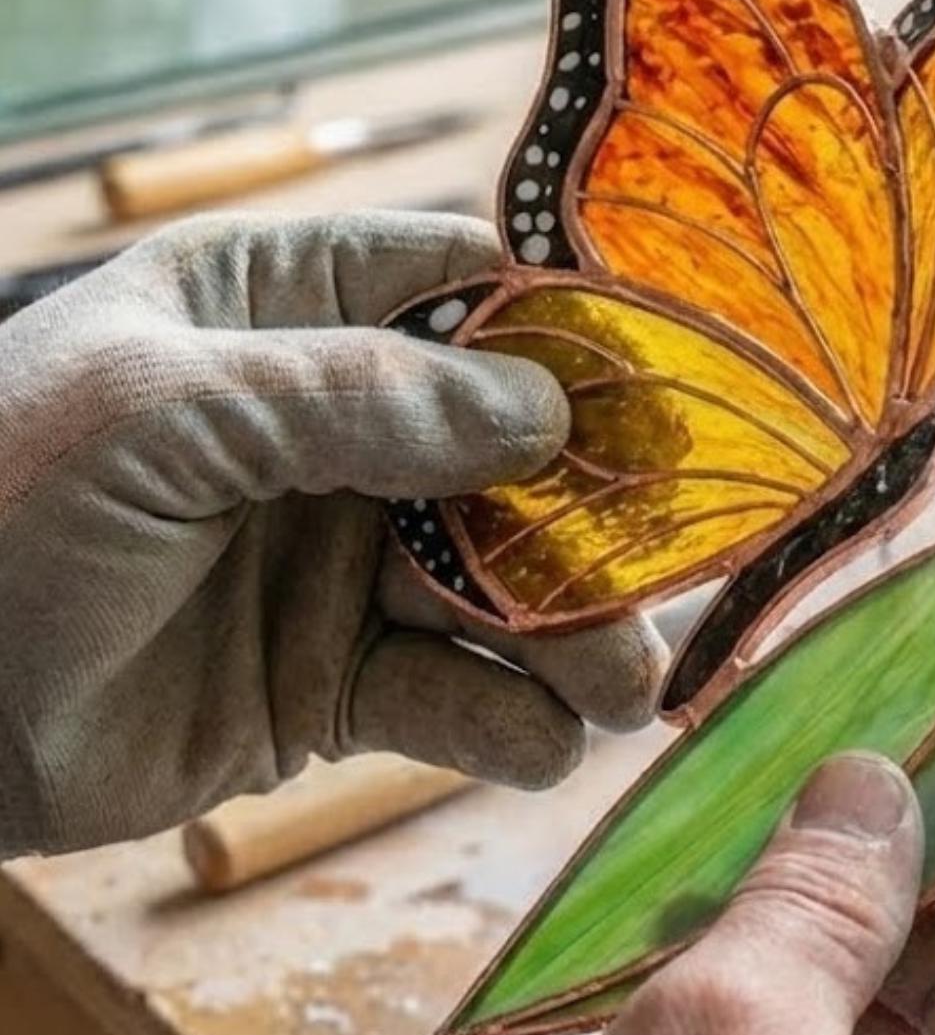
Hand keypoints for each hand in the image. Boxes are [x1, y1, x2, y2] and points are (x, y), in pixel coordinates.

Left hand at [0, 212, 666, 854]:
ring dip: (577, 634)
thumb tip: (546, 413)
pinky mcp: (331, 680)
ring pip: (504, 584)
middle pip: (517, 451)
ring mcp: (339, 556)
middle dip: (598, 513)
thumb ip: (355, 398)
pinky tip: (541, 744)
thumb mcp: (161, 413)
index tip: (666, 395)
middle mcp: (334, 425)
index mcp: (285, 309)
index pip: (467, 290)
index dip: (570, 335)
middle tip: (672, 573)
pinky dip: (510, 724)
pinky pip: (452, 696)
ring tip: (623, 690)